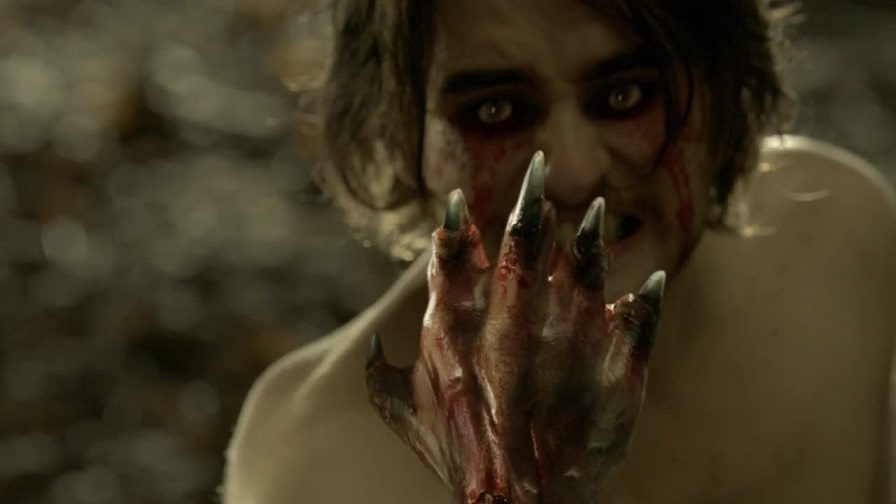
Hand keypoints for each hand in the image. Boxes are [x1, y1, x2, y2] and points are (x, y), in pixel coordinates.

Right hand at [366, 152, 664, 503]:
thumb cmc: (458, 461)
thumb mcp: (405, 417)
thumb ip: (377, 375)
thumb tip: (365, 340)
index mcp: (461, 332)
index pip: (455, 256)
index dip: (461, 223)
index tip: (464, 199)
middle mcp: (512, 325)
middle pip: (524, 244)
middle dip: (531, 200)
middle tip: (542, 166)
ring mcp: (566, 342)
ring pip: (584, 267)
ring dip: (591, 235)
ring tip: (597, 209)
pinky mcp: (612, 367)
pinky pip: (640, 319)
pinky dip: (646, 300)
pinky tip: (650, 282)